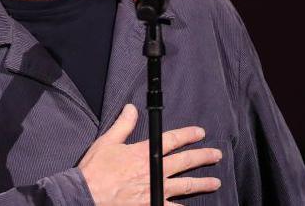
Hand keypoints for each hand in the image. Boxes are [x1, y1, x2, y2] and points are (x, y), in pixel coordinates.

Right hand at [78, 104, 222, 205]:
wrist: (87, 195)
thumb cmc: (96, 170)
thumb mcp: (107, 142)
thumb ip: (123, 125)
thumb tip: (131, 108)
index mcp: (144, 154)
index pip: (171, 140)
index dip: (187, 135)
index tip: (199, 132)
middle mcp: (154, 171)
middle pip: (185, 162)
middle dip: (203, 156)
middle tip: (216, 154)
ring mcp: (156, 191)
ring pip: (186, 186)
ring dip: (202, 183)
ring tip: (216, 182)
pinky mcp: (152, 205)